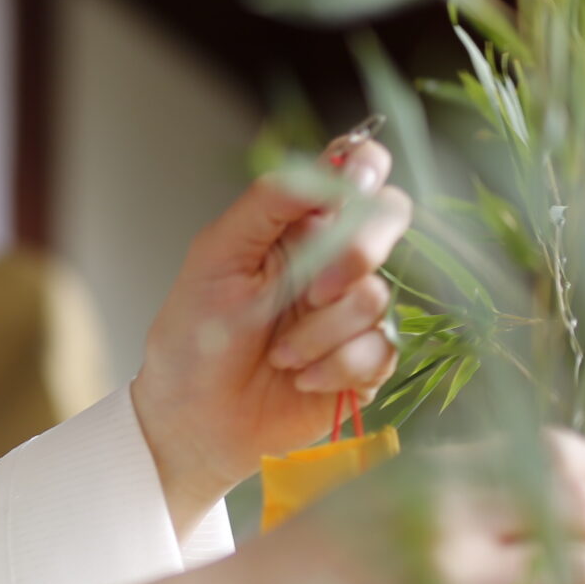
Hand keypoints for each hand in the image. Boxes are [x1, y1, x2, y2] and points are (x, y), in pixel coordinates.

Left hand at [130, 134, 411, 534]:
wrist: (195, 420)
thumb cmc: (194, 339)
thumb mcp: (215, 257)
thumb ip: (267, 203)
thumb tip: (327, 163)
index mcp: (298, 226)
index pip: (355, 172)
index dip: (367, 167)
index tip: (357, 184)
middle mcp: (334, 261)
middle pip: (390, 220)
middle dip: (356, 253)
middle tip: (312, 289)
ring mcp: (354, 311)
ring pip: (377, 296)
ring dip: (320, 331)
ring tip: (278, 353)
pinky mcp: (368, 362)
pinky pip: (382, 349)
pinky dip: (335, 367)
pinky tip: (300, 378)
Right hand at [249, 427, 584, 583]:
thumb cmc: (293, 567)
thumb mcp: (368, 500)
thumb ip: (438, 494)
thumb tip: (517, 504)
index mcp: (431, 468)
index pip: (552, 451)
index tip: (582, 505)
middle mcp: (451, 511)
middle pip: (583, 506)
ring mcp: (452, 579)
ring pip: (584, 575)